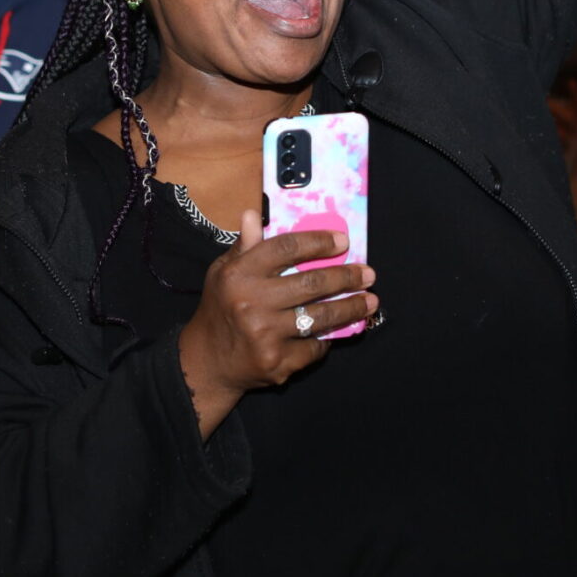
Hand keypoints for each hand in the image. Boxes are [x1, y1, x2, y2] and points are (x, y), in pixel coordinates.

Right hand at [178, 208, 377, 438]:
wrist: (207, 361)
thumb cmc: (220, 308)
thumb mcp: (224, 271)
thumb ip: (245, 245)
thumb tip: (253, 214)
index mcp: (239, 274)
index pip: (286, 248)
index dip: (318, 242)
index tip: (342, 240)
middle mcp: (251, 302)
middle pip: (312, 283)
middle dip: (346, 277)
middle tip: (367, 274)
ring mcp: (265, 334)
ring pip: (320, 317)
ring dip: (350, 308)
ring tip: (369, 301)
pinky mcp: (277, 362)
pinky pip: (314, 347)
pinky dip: (328, 339)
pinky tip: (338, 331)